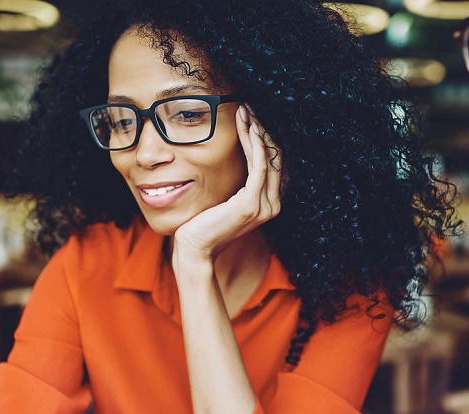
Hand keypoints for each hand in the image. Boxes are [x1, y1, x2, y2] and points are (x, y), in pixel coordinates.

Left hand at [172, 104, 281, 261]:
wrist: (194, 249)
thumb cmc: (203, 226)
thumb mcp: (225, 201)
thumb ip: (237, 185)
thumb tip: (236, 161)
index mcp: (268, 204)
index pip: (271, 165)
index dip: (264, 140)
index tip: (252, 119)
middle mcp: (271, 205)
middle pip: (273, 159)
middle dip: (262, 131)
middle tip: (250, 109)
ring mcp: (264, 206)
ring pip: (267, 159)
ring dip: (257, 132)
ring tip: (247, 112)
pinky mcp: (251, 204)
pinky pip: (258, 166)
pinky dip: (254, 144)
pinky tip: (248, 128)